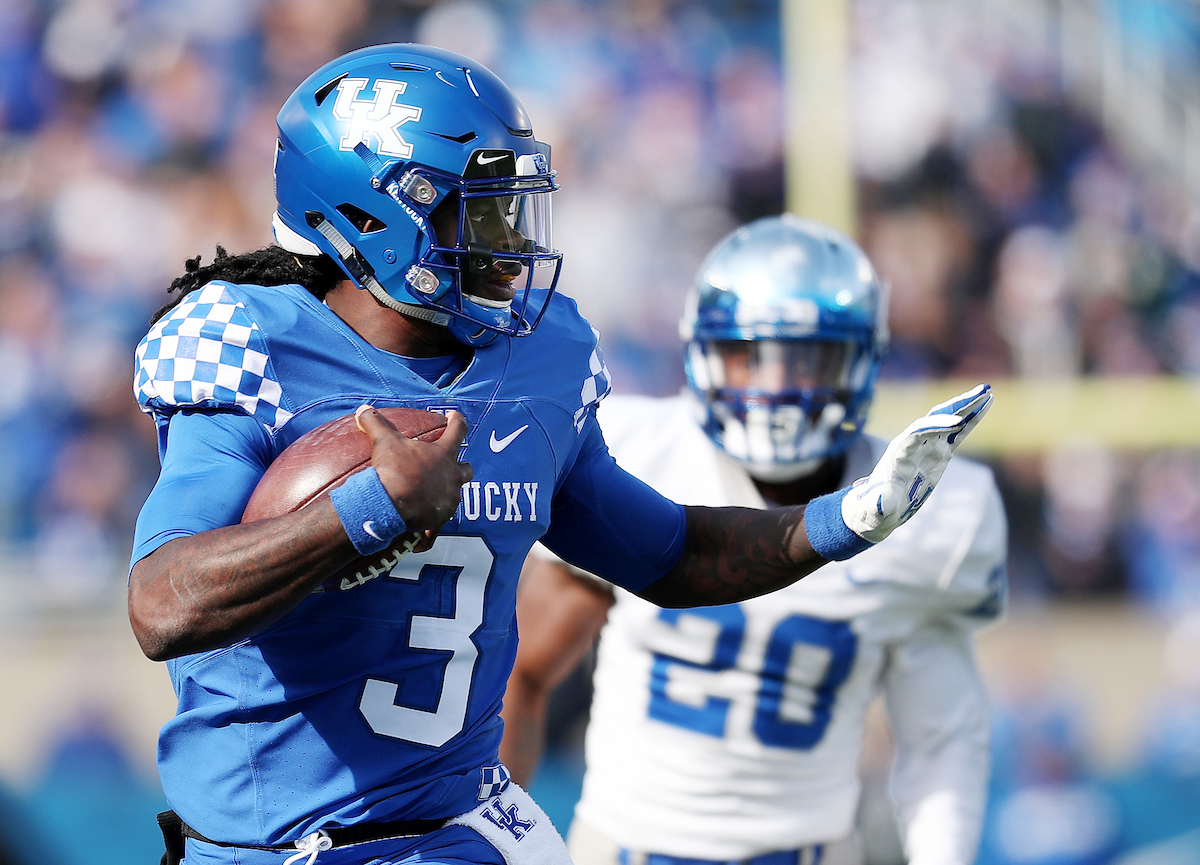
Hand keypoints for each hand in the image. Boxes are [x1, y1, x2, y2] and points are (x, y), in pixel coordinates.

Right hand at [355, 406, 473, 532]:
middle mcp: (453, 475)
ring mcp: (450, 498)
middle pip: (467, 469)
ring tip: (432, 494)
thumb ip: (376, 423)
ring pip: (455, 494)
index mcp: (444, 453)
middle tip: (450, 466)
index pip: (457, 430)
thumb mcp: (384, 442)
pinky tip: (425, 518)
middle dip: (460, 466)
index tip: (453, 416)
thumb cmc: (393, 469)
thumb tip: (363, 409)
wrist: (391, 504)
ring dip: (447, 492)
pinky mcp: (442, 517)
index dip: (457, 421)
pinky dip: (434, 516)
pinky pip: (442, 517)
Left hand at [842, 383, 992, 542]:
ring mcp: (927, 446)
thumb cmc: (874, 508)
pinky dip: (971, 420)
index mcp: (899, 452)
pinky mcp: (939, 452)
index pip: (918, 432)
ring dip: (967, 406)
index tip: (957, 424)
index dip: (936, 426)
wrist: (878, 508)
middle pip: (935, 418)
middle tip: (980, 392)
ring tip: (988, 391)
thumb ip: (878, 504)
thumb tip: (881, 502)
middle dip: (956, 406)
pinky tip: (986, 407)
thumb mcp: (874, 509)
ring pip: (948, 420)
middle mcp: (913, 443)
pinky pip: (957, 433)